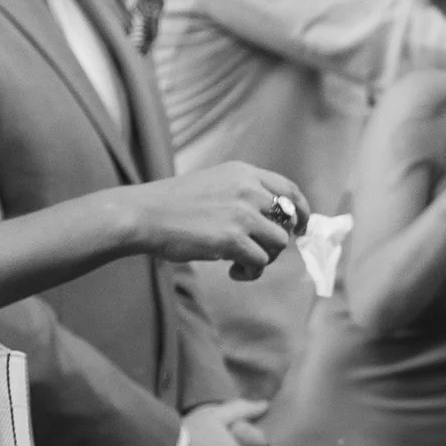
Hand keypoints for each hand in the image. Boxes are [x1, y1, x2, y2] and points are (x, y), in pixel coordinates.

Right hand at [126, 162, 307, 278]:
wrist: (143, 214)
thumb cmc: (172, 205)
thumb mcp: (214, 184)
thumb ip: (243, 195)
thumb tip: (272, 221)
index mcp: (243, 173)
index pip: (289, 190)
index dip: (302, 211)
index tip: (302, 228)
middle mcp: (248, 190)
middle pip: (288, 221)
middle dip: (277, 242)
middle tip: (257, 253)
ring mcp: (242, 214)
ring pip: (279, 243)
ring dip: (265, 259)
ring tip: (242, 264)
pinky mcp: (232, 239)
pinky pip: (259, 262)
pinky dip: (250, 272)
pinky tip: (233, 272)